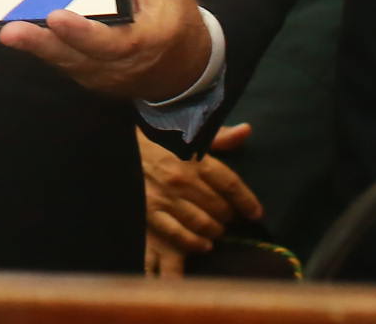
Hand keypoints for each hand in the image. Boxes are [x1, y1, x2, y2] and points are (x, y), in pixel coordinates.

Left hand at [0, 0, 210, 100]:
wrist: (181, 66)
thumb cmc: (173, 16)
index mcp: (141, 41)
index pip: (109, 41)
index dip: (81, 31)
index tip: (56, 16)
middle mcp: (115, 64)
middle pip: (74, 56)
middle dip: (42, 44)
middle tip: (12, 31)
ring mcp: (96, 73)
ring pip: (62, 60)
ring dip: (35, 46)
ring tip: (9, 32)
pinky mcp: (82, 72)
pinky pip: (59, 58)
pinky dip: (41, 45)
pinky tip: (19, 30)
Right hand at [140, 122, 260, 267]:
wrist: (118, 140)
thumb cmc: (157, 137)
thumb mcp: (189, 132)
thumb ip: (219, 137)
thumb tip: (247, 131)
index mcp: (194, 157)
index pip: (230, 184)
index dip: (247, 201)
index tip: (257, 213)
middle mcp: (182, 179)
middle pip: (219, 206)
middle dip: (230, 216)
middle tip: (232, 219)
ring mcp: (165, 197)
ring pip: (202, 222)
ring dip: (215, 230)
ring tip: (219, 230)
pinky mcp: (149, 211)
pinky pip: (177, 233)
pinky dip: (194, 242)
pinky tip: (204, 244)